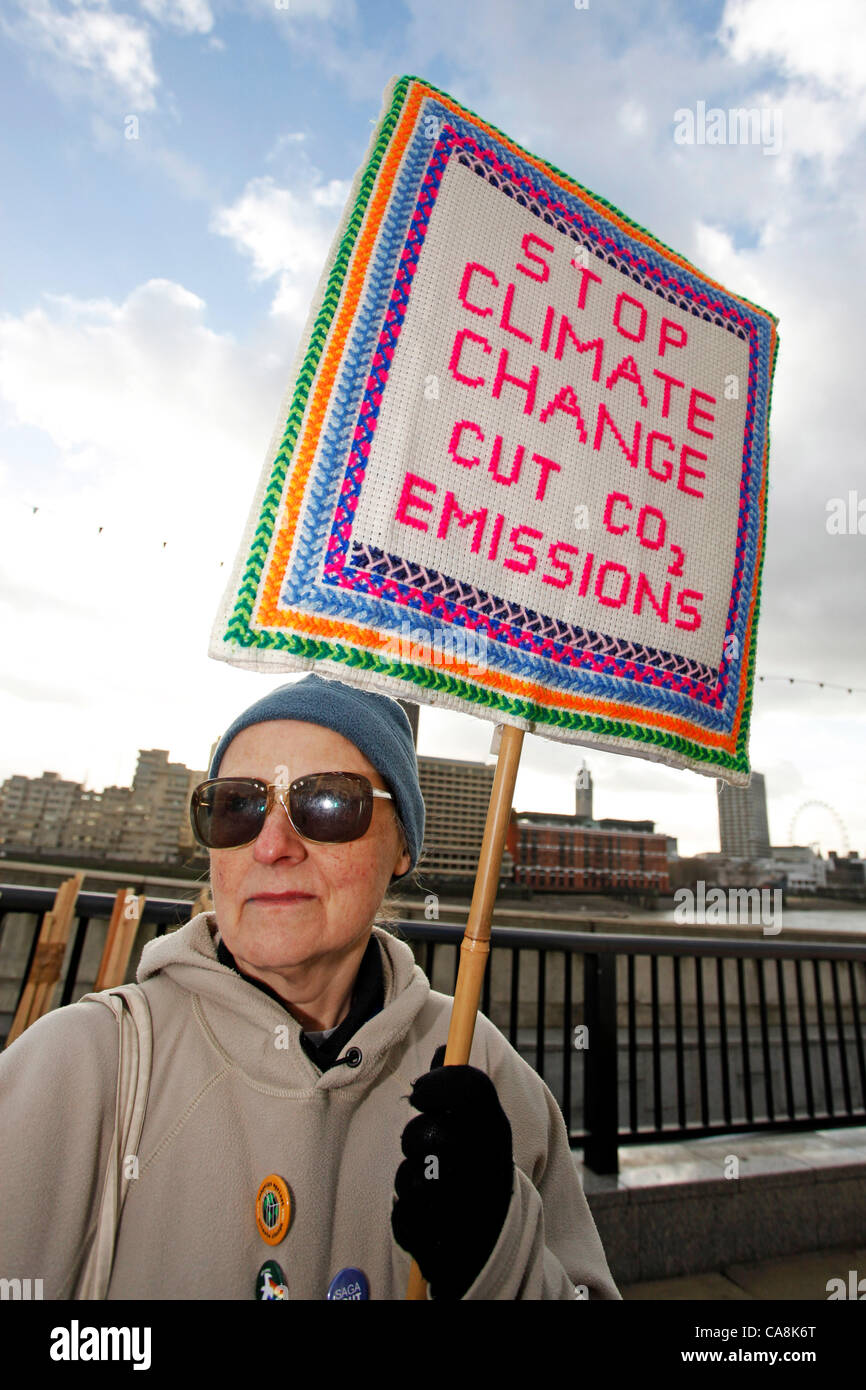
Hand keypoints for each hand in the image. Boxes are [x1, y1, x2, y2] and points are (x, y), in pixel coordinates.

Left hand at [391, 1045, 513, 1298]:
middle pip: (428, 1134)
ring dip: (409, 1177)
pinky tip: (425, 1212)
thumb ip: (459, 1090)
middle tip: (425, 1146)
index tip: (419, 1091)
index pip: (470, 1088)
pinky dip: (405, 1212)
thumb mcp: (480, 1128)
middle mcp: (488, 1166)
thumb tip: (443, 1049)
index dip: (437, 1083)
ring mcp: (468, 1206)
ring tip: (429, 1182)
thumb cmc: (478, 1172)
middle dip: (415, 1138)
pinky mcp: (444, 1242)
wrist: (492, 1242)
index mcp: (498, 1133)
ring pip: (410, 1175)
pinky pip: (401, 1211)